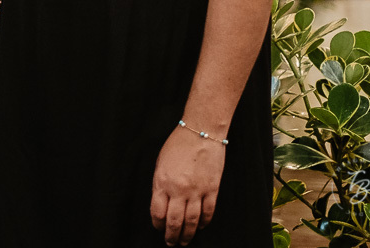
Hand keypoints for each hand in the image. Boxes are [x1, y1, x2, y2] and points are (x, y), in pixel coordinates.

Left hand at [150, 126, 224, 244]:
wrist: (200, 132)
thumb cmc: (177, 145)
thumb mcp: (160, 163)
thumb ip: (160, 184)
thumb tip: (161, 203)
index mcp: (162, 182)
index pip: (157, 212)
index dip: (157, 224)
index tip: (158, 228)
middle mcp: (178, 190)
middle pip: (174, 221)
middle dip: (171, 235)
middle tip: (171, 242)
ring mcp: (197, 191)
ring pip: (191, 221)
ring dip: (187, 234)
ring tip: (184, 241)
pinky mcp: (212, 189)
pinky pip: (208, 212)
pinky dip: (203, 222)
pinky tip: (199, 226)